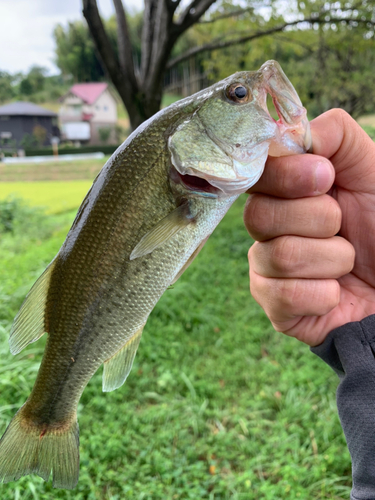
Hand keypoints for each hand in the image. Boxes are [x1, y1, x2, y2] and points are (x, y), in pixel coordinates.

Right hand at [244, 109, 374, 345]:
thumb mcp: (371, 168)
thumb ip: (335, 135)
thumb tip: (289, 136)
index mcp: (283, 192)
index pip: (255, 176)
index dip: (286, 177)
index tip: (325, 179)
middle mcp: (268, 228)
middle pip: (259, 217)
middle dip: (319, 220)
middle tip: (343, 226)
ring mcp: (267, 268)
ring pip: (278, 256)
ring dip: (332, 259)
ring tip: (348, 261)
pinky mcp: (275, 305)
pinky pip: (282, 296)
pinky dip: (324, 294)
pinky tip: (337, 292)